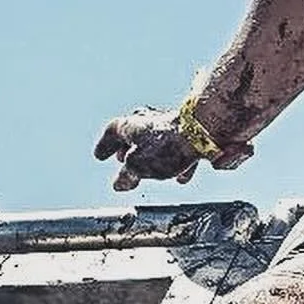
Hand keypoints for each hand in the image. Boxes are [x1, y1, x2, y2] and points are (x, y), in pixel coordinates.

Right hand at [94, 107, 252, 191]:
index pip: (111, 134)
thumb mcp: (138, 168)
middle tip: (122, 161)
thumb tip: (120, 183)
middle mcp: (147, 121)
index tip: (100, 156)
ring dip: (152, 158)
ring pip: (156, 142)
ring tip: (151, 172)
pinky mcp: (188, 131)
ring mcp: (169, 124)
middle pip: (133, 135)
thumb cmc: (167, 147)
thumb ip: (127, 175)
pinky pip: (176, 148)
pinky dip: (175, 162)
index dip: (105, 146)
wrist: (204, 133)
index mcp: (129, 125)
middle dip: (128, 151)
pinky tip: (181, 176)